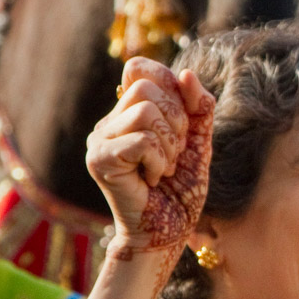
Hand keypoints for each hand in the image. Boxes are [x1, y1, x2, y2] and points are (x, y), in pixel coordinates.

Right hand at [86, 59, 213, 253]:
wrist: (169, 230)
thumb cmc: (182, 188)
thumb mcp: (199, 140)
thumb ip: (198, 107)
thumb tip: (187, 73)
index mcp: (129, 112)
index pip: (139, 68)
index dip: (169, 85)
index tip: (183, 120)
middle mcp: (110, 122)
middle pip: (146, 87)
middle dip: (176, 120)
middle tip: (175, 152)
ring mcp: (100, 139)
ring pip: (144, 111)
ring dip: (168, 143)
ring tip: (165, 167)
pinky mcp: (100, 159)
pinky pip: (141, 141)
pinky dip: (159, 160)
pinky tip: (154, 178)